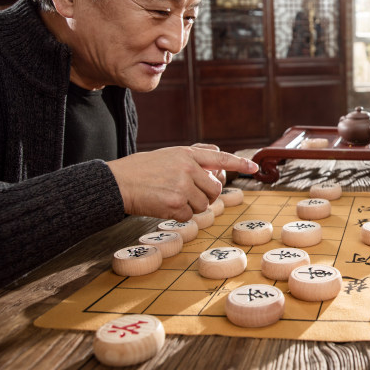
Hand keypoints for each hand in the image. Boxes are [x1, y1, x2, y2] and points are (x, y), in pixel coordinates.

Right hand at [107, 146, 257, 221]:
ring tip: (171, 198)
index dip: (238, 164)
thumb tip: (216, 153)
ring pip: (204, 205)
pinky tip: (164, 207)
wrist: (117, 182)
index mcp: (187, 154)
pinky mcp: (174, 204)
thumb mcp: (168, 154)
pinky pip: (189, 216)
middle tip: (188, 194)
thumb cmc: (141, 169)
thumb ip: (194, 154)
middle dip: (206, 196)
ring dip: (191, 207)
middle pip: (215, 190)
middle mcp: (187, 168)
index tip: (253, 167)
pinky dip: (179, 216)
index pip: (220, 158)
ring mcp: (182, 187)